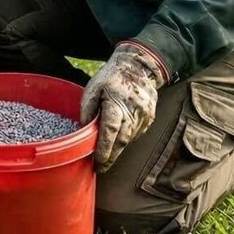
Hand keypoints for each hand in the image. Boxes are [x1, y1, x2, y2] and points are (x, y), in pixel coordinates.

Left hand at [80, 42, 167, 171]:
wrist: (138, 66)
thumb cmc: (111, 77)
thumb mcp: (93, 88)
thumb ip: (87, 109)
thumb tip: (83, 131)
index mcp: (117, 103)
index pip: (111, 131)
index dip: (104, 149)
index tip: (97, 162)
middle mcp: (133, 111)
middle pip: (121, 140)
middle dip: (111, 156)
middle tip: (101, 167)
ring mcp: (144, 115)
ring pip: (129, 139)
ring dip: (118, 149)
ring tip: (107, 156)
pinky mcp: (149, 118)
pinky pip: (136, 134)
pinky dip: (126, 139)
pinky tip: (118, 141)